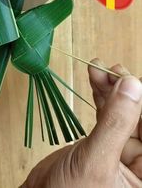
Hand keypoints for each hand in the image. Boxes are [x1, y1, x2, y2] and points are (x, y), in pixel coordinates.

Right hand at [22, 60, 141, 187]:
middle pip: (140, 117)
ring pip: (123, 112)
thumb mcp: (96, 161)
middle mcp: (139, 164)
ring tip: (98, 68)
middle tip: (112, 70)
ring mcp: (120, 152)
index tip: (131, 79)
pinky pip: (107, 115)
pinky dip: (101, 95)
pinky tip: (95, 79)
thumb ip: (115, 123)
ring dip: (111, 88)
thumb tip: (133, 85)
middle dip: (127, 90)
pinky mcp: (102, 143)